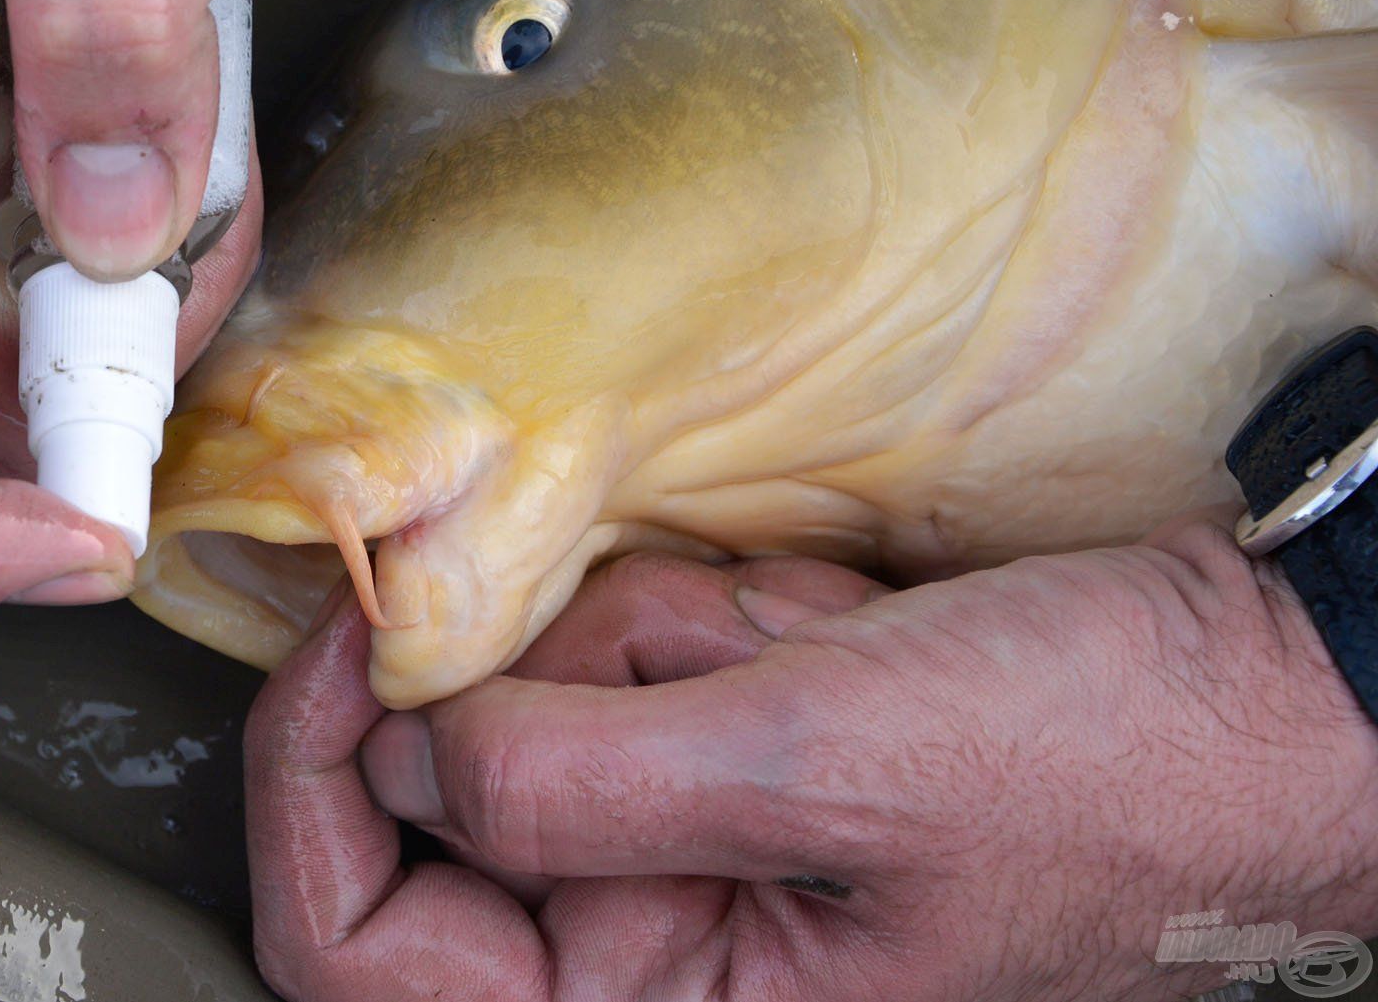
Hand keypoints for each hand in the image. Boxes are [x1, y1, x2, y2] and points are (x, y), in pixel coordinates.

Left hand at [246, 527, 1377, 999]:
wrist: (1261, 686)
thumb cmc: (1108, 766)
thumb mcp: (829, 771)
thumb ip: (581, 779)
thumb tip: (393, 747)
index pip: (361, 955)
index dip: (310, 788)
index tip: (347, 638)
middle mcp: (650, 945)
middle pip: (454, 787)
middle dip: (572, 678)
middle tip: (719, 640)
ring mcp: (687, 837)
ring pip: (550, 692)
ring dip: (675, 634)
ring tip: (817, 640)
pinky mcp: (727, 746)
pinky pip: (638, 650)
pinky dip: (717, 615)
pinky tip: (833, 627)